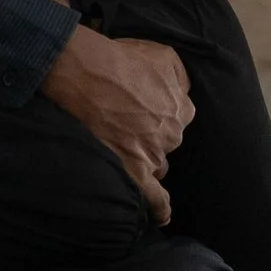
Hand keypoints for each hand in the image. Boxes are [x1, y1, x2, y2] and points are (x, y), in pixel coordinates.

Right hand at [41, 27, 194, 224]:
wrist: (86, 73)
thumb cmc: (121, 59)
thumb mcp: (164, 55)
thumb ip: (181, 77)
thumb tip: (184, 91)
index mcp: (181, 109)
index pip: (178, 118)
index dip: (161, 114)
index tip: (146, 110)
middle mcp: (172, 134)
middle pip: (166, 143)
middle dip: (153, 137)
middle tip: (130, 125)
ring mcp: (154, 154)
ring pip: (157, 166)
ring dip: (147, 161)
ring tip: (128, 152)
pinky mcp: (133, 170)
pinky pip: (153, 198)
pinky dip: (160, 209)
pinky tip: (161, 216)